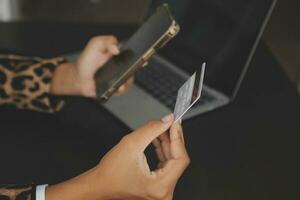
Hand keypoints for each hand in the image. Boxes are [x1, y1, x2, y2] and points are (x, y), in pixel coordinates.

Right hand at [46, 114, 189, 199]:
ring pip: (173, 160)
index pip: (180, 159)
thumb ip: (152, 129)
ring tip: (160, 128)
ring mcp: (162, 189)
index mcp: (159, 186)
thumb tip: (167, 120)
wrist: (99, 184)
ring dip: (167, 143)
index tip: (175, 123)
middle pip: (178, 159)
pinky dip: (163, 150)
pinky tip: (158, 138)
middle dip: (172, 138)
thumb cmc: (110, 172)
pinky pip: (166, 164)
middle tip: (169, 122)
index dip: (178, 138)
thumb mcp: (131, 144)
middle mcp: (164, 191)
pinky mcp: (158, 184)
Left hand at [51, 35, 133, 96]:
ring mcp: (120, 76)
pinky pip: (123, 89)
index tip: (143, 56)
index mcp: (119, 53)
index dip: (140, 54)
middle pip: (135, 67)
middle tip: (134, 69)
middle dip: (137, 68)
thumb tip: (117, 49)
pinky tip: (117, 88)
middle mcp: (122, 65)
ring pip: (130, 79)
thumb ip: (107, 41)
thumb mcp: (95, 44)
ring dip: (127, 81)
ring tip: (121, 83)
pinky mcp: (116, 87)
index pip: (133, 53)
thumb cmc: (87, 59)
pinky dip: (121, 89)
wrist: (79, 77)